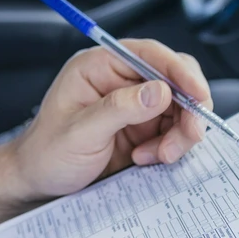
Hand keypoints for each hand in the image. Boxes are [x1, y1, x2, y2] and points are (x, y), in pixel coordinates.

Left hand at [10, 40, 210, 200]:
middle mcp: (120, 79)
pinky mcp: (143, 127)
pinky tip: (148, 159)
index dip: (177, 69)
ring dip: (180, 132)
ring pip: (179, 106)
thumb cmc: (48, 152)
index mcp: (99, 65)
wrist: (40, 183)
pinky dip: (171, 146)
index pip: (148, 54)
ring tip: (158, 155)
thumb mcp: (79, 132)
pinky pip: (173, 129)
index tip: (198, 93)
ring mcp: (134, 104)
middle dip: (188, 106)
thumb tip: (160, 91)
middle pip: (173, 78)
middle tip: (191, 134)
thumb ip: (119, 109)